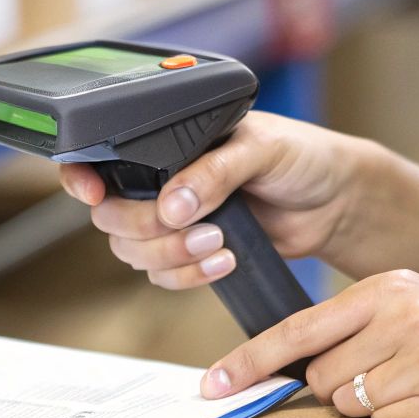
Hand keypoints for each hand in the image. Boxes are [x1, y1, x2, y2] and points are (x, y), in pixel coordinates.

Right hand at [59, 112, 418, 289]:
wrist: (336, 202)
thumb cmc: (303, 156)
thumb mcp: (261, 149)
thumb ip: (214, 172)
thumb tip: (173, 203)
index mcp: (167, 140)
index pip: (101, 155)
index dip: (82, 176)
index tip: (92, 191)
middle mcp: (161, 179)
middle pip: (111, 215)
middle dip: (147, 228)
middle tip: (193, 225)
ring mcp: (174, 219)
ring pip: (133, 251)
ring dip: (171, 256)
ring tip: (218, 244)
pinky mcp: (191, 253)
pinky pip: (163, 276)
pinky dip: (187, 276)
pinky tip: (224, 260)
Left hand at [200, 270, 418, 417]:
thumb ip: (365, 329)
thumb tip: (298, 368)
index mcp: (391, 286)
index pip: (299, 329)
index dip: (249, 362)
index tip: (211, 386)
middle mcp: (403, 314)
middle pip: (320, 377)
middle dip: (344, 394)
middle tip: (399, 385)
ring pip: (350, 406)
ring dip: (377, 413)